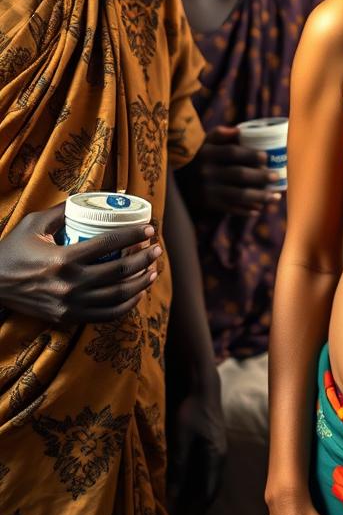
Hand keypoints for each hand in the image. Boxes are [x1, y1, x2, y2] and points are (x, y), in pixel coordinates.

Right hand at [0, 203, 161, 324]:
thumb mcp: (33, 225)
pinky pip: (107, 315)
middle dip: (145, 258)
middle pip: (121, 271)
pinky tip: (137, 293)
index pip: (110, 242)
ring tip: (153, 270)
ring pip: (119, 295)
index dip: (135, 235)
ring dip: (142, 282)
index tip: (150, 229)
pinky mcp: (68, 317)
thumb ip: (62, 211)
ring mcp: (70, 304)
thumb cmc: (11, 251)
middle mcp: (70, 283)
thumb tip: (90, 198)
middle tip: (157, 249)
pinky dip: (127, 305)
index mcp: (63, 258)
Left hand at [168, 374, 226, 514]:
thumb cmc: (190, 411)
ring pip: (208, 482)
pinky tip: (183, 488)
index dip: (195, 513)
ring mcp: (217, 450)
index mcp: (215, 459)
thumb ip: (177, 469)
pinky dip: (194, 485)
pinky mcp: (210, 444)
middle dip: (196, 510)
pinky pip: (204, 472)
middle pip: (209, 491)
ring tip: (181, 512)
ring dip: (195, 498)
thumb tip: (171, 497)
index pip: (207, 495)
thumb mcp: (180, 440)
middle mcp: (219, 458)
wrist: (201, 385)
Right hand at [193, 126, 279, 215]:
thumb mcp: (206, 142)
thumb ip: (221, 134)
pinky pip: (231, 208)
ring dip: (259, 196)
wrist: (178, 180)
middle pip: (239, 174)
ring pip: (238, 194)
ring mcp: (207, 189)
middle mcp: (206, 171)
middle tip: (276, 177)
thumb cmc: (201, 156)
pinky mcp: (208, 203)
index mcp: (207, 153)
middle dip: (260, 176)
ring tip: (276, 197)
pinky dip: (246, 210)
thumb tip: (240, 131)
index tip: (266, 157)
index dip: (250, 154)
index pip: (232, 153)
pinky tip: (259, 209)